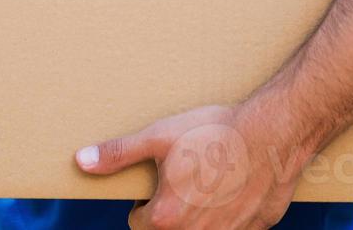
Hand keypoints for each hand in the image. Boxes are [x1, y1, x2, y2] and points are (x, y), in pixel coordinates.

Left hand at [75, 100, 307, 229]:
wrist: (271, 134)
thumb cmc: (213, 132)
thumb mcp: (159, 136)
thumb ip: (117, 154)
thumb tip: (81, 162)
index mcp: (167, 217)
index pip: (138, 224)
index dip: (143, 203)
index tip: (157, 183)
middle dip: (172, 213)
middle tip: (184, 181)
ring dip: (201, 217)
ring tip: (210, 183)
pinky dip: (231, 216)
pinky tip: (236, 189)